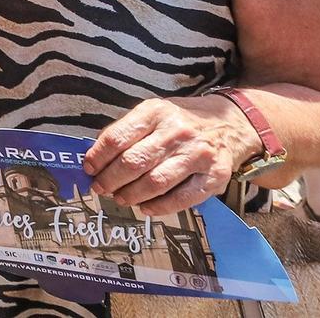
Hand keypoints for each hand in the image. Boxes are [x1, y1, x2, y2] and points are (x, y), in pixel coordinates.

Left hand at [85, 95, 256, 214]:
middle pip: (134, 162)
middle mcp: (177, 131)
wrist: (230, 123)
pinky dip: (159, 207)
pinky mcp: (214, 176)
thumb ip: (128, 132)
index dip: (98, 157)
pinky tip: (146, 207)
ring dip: (132, 195)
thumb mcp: (154, 114)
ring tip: (120, 198)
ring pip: (155, 182)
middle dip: (111, 180)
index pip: (118, 137)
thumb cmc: (181, 121)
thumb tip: (97, 158)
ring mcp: (198, 154)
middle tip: (100, 188)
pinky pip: (182, 198)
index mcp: (156, 112)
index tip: (88, 169)